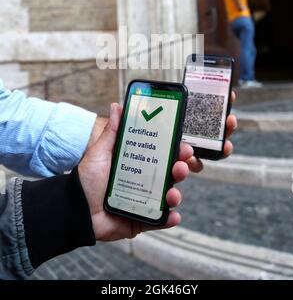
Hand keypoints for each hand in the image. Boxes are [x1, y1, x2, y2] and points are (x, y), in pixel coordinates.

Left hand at [79, 103, 195, 241]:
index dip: (176, 150)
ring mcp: (145, 201)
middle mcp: (145, 181)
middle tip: (181, 165)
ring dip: (176, 194)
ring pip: (168, 196)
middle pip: (170, 174)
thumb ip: (112, 131)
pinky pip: (160, 220)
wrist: (75, 209)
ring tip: (172, 194)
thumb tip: (116, 106)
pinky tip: (173, 215)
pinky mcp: (142, 219)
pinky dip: (169, 219)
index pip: (163, 154)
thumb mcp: (100, 152)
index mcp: (138, 163)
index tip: (183, 146)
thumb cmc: (87, 179)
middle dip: (181, 169)